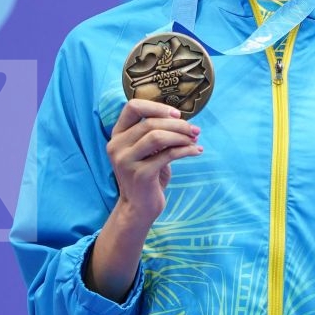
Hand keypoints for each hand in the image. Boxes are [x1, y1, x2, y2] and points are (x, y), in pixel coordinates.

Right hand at [107, 98, 202, 228]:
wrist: (139, 208)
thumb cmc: (147, 175)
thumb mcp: (146, 151)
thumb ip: (154, 132)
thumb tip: (181, 119)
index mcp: (117, 135)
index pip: (132, 107)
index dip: (157, 107)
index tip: (177, 115)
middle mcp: (117, 146)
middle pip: (150, 123)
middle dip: (178, 125)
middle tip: (195, 130)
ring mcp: (126, 160)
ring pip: (158, 136)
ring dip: (181, 136)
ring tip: (195, 140)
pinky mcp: (140, 174)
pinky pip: (168, 155)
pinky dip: (186, 150)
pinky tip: (196, 151)